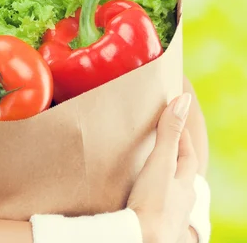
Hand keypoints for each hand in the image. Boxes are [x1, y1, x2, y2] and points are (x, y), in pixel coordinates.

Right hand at [127, 93, 197, 242]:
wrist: (141, 238)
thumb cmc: (153, 202)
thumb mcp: (161, 162)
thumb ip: (169, 132)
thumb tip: (183, 101)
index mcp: (185, 185)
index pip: (188, 157)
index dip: (182, 138)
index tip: (173, 120)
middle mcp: (181, 201)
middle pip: (182, 176)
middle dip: (175, 159)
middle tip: (162, 145)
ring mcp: (170, 215)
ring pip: (171, 194)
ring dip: (165, 181)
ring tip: (151, 172)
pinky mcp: (154, 225)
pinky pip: (157, 207)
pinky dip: (152, 198)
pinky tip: (142, 199)